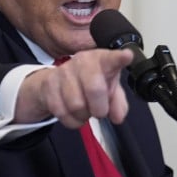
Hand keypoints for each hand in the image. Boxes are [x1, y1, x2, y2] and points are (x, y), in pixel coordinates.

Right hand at [16, 48, 133, 127]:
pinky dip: (71, 120)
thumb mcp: (109, 91)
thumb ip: (118, 104)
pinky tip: (73, 113)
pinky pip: (62, 112)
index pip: (111, 59)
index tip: (127, 56)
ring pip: (77, 105)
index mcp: (102, 60)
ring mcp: (64, 72)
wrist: (56, 83)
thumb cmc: (88, 84)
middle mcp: (83, 62)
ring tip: (84, 110)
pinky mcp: (49, 84)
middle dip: (99, 108)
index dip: (120, 58)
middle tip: (99, 111)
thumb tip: (117, 116)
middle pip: (95, 89)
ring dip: (83, 115)